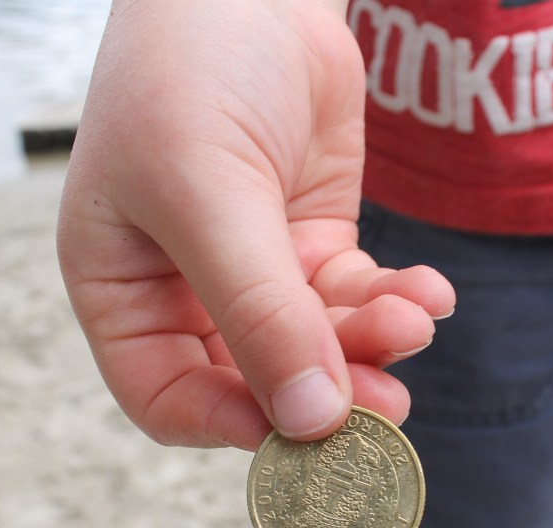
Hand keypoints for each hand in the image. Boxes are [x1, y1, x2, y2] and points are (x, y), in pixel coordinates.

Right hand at [57, 0, 453, 450]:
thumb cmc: (192, 70)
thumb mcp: (207, 190)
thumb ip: (258, 309)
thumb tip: (312, 421)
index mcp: (123, 287)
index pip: (167, 396)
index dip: (230, 424)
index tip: (301, 431)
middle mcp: (187, 291)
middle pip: (257, 382)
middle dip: (326, 391)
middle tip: (388, 404)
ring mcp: (257, 271)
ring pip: (318, 345)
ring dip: (372, 344)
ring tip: (415, 321)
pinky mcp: (316, 243)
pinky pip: (357, 299)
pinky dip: (395, 303)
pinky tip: (429, 294)